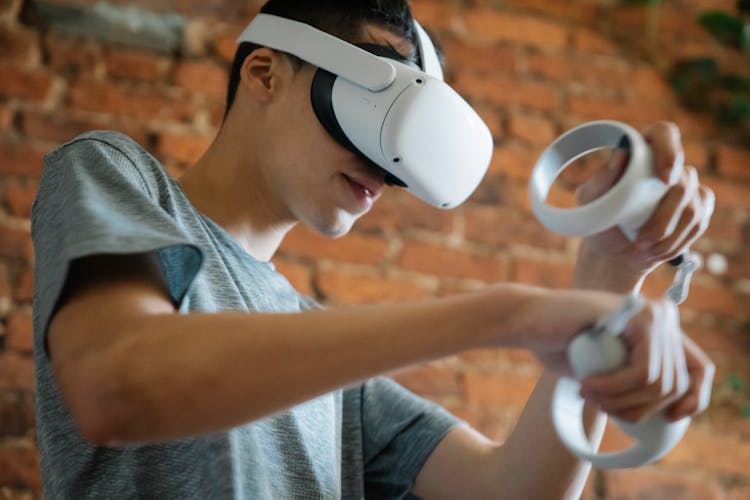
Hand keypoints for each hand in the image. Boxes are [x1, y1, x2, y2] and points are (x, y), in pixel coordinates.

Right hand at [519, 290, 713, 422]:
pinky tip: (588, 386)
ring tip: (590, 397)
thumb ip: (635, 382)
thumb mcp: (607, 371)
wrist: (528, 320)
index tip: (668, 420)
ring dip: (621, 401)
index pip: (700, 369)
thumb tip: (667, 416)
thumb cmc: (561, 346)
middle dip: (637, 409)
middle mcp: (662, 316)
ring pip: (658, 381)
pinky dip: (615, 388)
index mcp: (662, 328)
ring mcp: (650, 312)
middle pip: (674, 384)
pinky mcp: (632, 315)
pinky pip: (642, 369)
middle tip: (600, 407)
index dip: (692, 400)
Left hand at [576, 122, 714, 280]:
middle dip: (663, 218)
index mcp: (641, 152)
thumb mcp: (590, 201)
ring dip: (668, 235)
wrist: (610, 252)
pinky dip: (677, 243)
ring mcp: (686, 187)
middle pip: (683, 181)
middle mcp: (667, 165)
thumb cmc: (598, 220)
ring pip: (692, 208)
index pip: (665, 134)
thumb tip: (621, 155)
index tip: (665, 179)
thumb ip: (602, 179)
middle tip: (640, 241)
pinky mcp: (697, 209)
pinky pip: (698, 223)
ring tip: (642, 250)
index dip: (670, 152)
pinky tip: (657, 252)